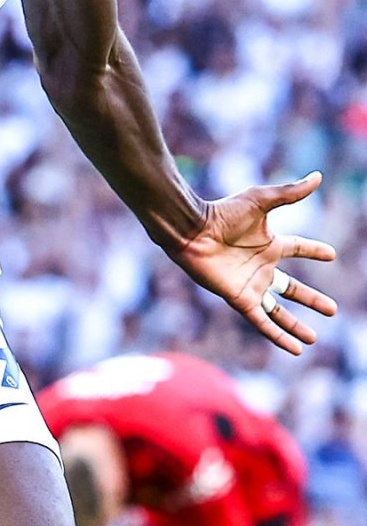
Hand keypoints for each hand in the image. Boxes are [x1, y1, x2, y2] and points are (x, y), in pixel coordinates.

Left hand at [169, 171, 336, 354]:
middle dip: (311, 299)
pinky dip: (278, 336)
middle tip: (332, 310)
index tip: (331, 255)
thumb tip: (317, 176)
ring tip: (313, 338)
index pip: (298, 248)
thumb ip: (289, 192)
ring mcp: (251, 285)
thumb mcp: (260, 201)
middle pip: (291, 288)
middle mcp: (261, 266)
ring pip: (278, 310)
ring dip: (295, 325)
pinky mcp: (240, 299)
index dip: (314, 251)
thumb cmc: (222, 213)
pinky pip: (262, 322)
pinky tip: (294, 349)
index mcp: (269, 243)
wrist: (192, 231)